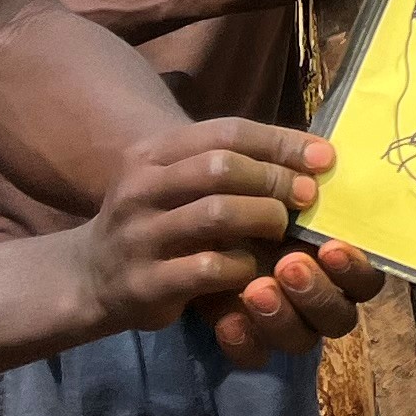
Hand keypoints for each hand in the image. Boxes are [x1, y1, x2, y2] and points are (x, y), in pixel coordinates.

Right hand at [76, 119, 362, 358]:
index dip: (281, 142)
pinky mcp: (145, 283)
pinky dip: (241, 265)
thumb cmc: (157, 221)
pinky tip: (250, 267)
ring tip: (281, 227)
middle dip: (275, 178)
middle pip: (222, 167)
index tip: (324, 157)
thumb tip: (315, 153)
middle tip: (308, 196)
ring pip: (216, 213)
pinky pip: (208, 267)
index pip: (227, 132)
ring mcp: (139, 236)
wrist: (91, 276)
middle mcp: (141, 188)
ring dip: (264, 217)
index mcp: (153, 153)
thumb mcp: (180, 181)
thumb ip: (232, 163)